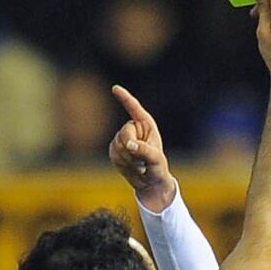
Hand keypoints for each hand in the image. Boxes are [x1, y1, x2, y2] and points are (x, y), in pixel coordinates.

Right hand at [108, 85, 176, 212]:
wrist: (149, 181)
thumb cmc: (157, 167)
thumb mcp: (155, 159)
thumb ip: (144, 150)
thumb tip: (130, 145)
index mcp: (145, 124)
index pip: (134, 108)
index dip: (124, 98)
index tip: (115, 88)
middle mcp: (133, 128)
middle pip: (125, 133)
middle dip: (131, 148)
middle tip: (141, 162)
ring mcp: (122, 138)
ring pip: (118, 145)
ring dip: (128, 159)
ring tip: (139, 165)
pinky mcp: (114, 149)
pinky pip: (113, 153)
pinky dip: (122, 162)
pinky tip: (131, 167)